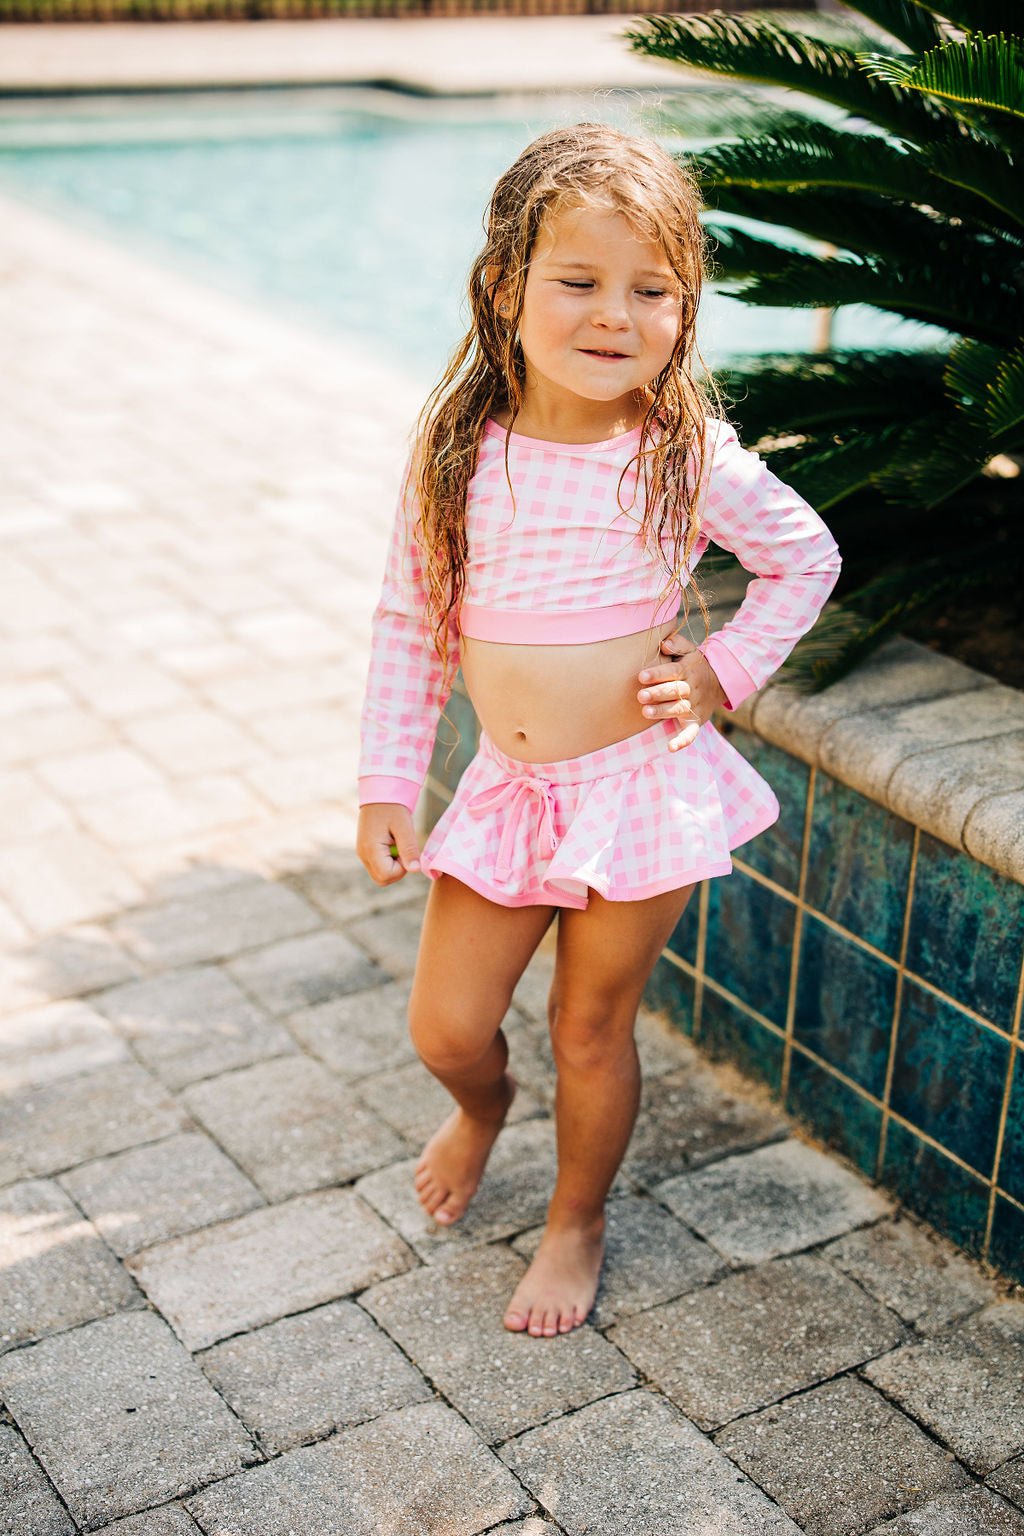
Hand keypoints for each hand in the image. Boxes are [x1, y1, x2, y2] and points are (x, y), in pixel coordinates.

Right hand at [357, 803, 421, 884]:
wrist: (379, 793)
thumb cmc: (393, 807)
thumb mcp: (404, 826)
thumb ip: (409, 849)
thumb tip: (415, 870)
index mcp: (371, 849)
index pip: (387, 875)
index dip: (402, 869)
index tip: (406, 851)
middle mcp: (363, 854)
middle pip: (382, 879)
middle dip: (397, 871)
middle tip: (403, 850)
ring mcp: (362, 853)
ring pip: (380, 874)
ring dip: (393, 866)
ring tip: (398, 845)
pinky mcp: (365, 850)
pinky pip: (378, 865)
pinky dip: (388, 861)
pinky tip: (392, 844)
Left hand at [637, 631, 727, 750]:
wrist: (720, 683)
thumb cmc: (694, 665)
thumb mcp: (690, 650)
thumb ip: (677, 644)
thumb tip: (663, 643)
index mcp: (687, 671)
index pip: (672, 672)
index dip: (657, 674)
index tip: (642, 676)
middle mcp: (692, 689)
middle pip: (675, 691)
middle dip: (658, 693)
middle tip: (641, 695)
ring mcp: (695, 706)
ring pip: (679, 709)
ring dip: (663, 712)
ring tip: (646, 712)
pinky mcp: (696, 721)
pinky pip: (691, 733)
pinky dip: (683, 741)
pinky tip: (671, 747)